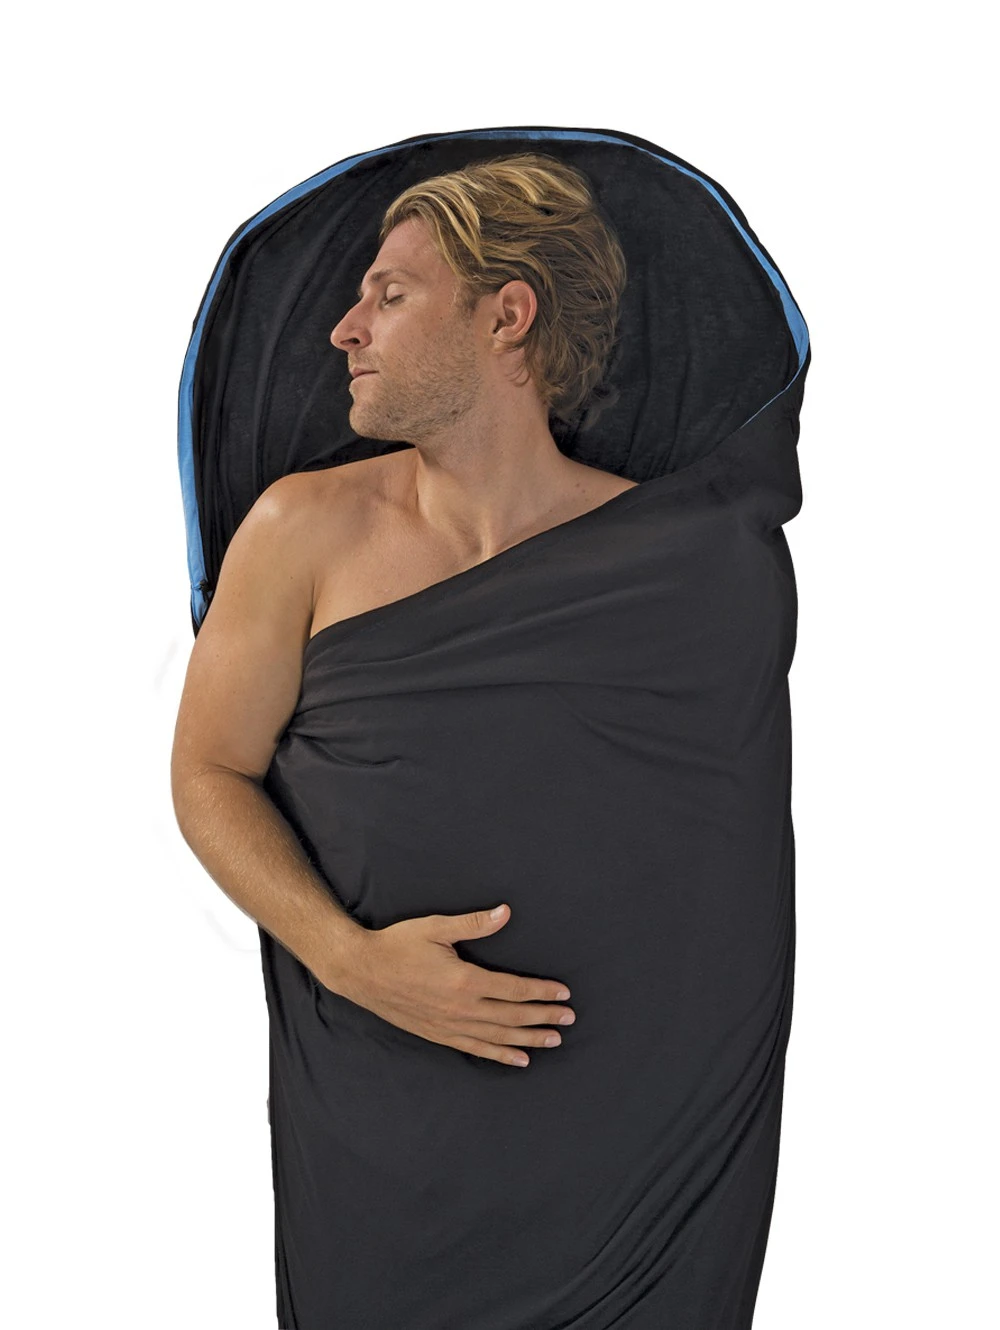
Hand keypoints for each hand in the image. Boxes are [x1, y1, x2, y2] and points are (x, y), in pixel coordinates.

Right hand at [337, 904, 574, 1067]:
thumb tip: (506, 912)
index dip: (541, 991)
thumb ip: (474, 923)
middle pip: (512, 1016)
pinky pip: (476, 1048)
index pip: (513, 989)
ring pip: (498, 1037)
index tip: (564, 993)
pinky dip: (500, 1054)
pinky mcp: (438, 1034)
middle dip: (543, 1017)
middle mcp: (461, 1008)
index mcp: (464, 980)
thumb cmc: (398, 945)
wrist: (361, 971)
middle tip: (569, 1018)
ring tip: (553, 1040)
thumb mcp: (436, 927)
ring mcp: (449, 1025)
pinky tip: (519, 1059)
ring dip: (529, 1039)